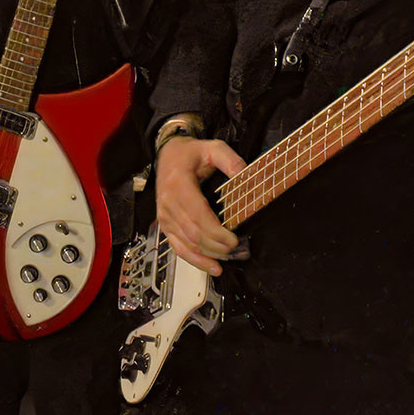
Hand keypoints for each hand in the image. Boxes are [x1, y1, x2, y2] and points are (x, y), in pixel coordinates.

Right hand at [155, 136, 248, 274]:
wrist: (166, 154)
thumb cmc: (189, 153)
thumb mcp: (213, 147)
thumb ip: (231, 161)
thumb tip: (248, 178)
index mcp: (179, 184)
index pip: (198, 216)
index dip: (217, 233)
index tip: (234, 239)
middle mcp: (168, 203)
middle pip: (194, 234)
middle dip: (217, 247)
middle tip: (238, 249)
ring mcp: (165, 216)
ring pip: (188, 244)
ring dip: (209, 256)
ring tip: (229, 259)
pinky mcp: (165, 224)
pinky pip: (178, 247)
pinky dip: (195, 260)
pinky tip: (211, 267)